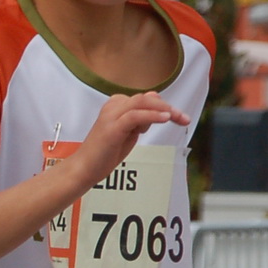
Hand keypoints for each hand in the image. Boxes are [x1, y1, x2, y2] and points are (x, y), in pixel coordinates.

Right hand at [64, 93, 188, 192]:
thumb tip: (157, 104)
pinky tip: (165, 119)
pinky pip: (135, 115)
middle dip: (168, 107)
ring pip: (142, 103)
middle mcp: (113, 107)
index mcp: (115, 106)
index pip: (145, 98)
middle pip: (146, 98)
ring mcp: (111, 116)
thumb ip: (141, 119)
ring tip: (178, 118)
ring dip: (164, 110)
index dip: (164, 106)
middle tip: (184, 118)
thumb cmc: (104, 153)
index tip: (178, 117)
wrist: (84, 169)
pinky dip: (152, 116)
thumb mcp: (128, 133)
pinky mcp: (112, 128)